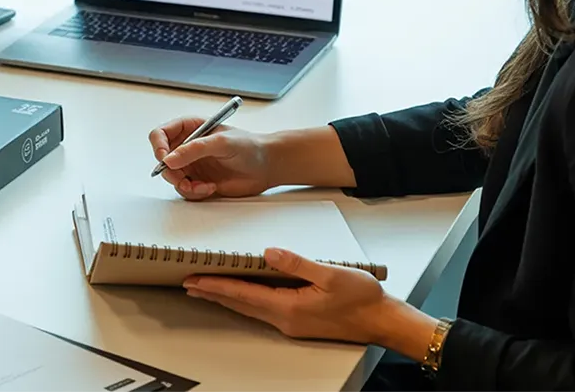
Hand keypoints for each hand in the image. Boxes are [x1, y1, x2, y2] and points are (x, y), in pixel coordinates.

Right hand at [149, 117, 271, 198]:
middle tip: (183, 179)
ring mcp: (192, 165)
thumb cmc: (249, 147)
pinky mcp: (198, 181)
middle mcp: (187, 146)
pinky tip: (211, 187)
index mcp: (190, 128)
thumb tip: (169, 159)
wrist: (266, 167)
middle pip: (162, 159)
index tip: (164, 159)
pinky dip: (194, 192)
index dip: (158, 146)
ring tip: (203, 186)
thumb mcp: (222, 143)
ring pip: (172, 177)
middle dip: (170, 172)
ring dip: (184, 185)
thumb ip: (195, 149)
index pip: (161, 134)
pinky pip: (185, 190)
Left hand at [184, 248, 429, 348]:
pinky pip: (263, 309)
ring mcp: (291, 323)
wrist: (385, 322)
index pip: (242, 295)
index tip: (193, 281)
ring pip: (249, 308)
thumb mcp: (331, 274)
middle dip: (213, 294)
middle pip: (240, 304)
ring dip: (226, 298)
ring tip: (206, 290)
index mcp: (288, 307)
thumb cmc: (363, 299)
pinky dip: (245, 300)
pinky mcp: (299, 320)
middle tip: (189, 285)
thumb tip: (269, 252)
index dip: (215, 286)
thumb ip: (297, 263)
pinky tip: (242, 295)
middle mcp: (285, 319)